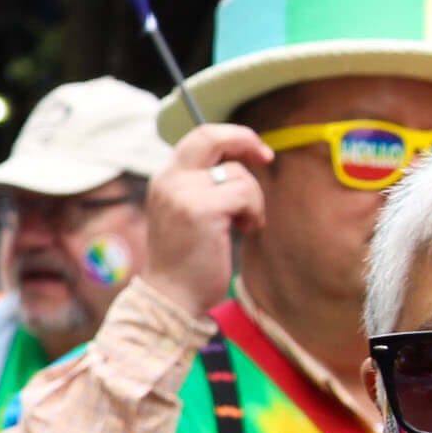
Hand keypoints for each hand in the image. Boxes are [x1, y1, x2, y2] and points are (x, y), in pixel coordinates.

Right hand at [142, 127, 271, 316]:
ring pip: (238, 173)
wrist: (171, 296)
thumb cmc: (187, 260)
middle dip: (246, 140)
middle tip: (266, 158)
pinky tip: (244, 229)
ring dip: (253, 198)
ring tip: (243, 223)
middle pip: (212, 136)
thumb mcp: (187, 212)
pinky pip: (245, 193)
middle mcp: (169, 180)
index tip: (256, 152)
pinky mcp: (200, 209)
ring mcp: (182, 193)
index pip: (199, 137)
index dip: (233, 136)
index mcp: (165, 179)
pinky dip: (254, 211)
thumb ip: (203, 184)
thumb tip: (241, 158)